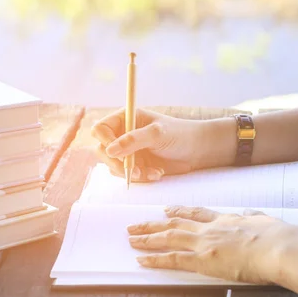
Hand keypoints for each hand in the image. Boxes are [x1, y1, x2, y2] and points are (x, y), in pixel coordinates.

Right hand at [91, 108, 215, 181]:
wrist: (197, 150)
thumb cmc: (179, 135)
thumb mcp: (157, 134)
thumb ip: (133, 140)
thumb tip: (109, 150)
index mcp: (125, 118)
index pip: (100, 129)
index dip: (105, 141)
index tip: (116, 153)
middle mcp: (123, 134)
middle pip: (102, 150)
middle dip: (118, 163)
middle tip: (134, 172)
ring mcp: (128, 150)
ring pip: (114, 166)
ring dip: (132, 173)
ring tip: (153, 172)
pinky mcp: (135, 164)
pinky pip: (126, 175)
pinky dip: (140, 177)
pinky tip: (156, 174)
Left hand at [127, 205, 295, 283]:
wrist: (279, 247)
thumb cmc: (278, 237)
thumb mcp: (264, 220)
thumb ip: (253, 216)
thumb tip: (250, 212)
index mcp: (225, 220)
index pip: (196, 214)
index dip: (179, 212)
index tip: (167, 211)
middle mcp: (210, 229)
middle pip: (175, 224)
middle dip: (153, 224)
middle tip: (136, 224)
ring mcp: (204, 243)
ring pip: (168, 238)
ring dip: (147, 238)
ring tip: (131, 238)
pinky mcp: (203, 260)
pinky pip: (172, 259)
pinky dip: (155, 258)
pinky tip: (142, 259)